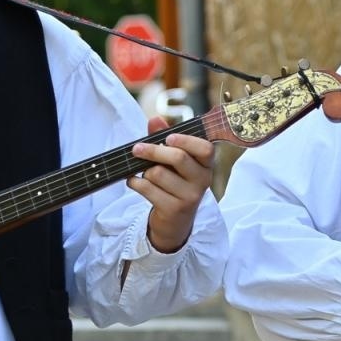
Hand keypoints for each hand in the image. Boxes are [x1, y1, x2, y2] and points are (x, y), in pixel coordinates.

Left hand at [129, 116, 214, 252]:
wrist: (175, 221)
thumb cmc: (174, 182)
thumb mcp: (172, 160)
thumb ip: (163, 137)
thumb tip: (155, 119)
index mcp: (205, 165)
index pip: (205, 149)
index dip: (186, 141)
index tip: (168, 137)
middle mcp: (203, 180)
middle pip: (178, 157)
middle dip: (153, 151)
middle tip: (136, 148)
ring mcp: (190, 197)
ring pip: (158, 173)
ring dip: (144, 172)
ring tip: (145, 174)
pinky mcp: (174, 210)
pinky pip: (148, 189)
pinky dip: (135, 183)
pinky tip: (135, 182)